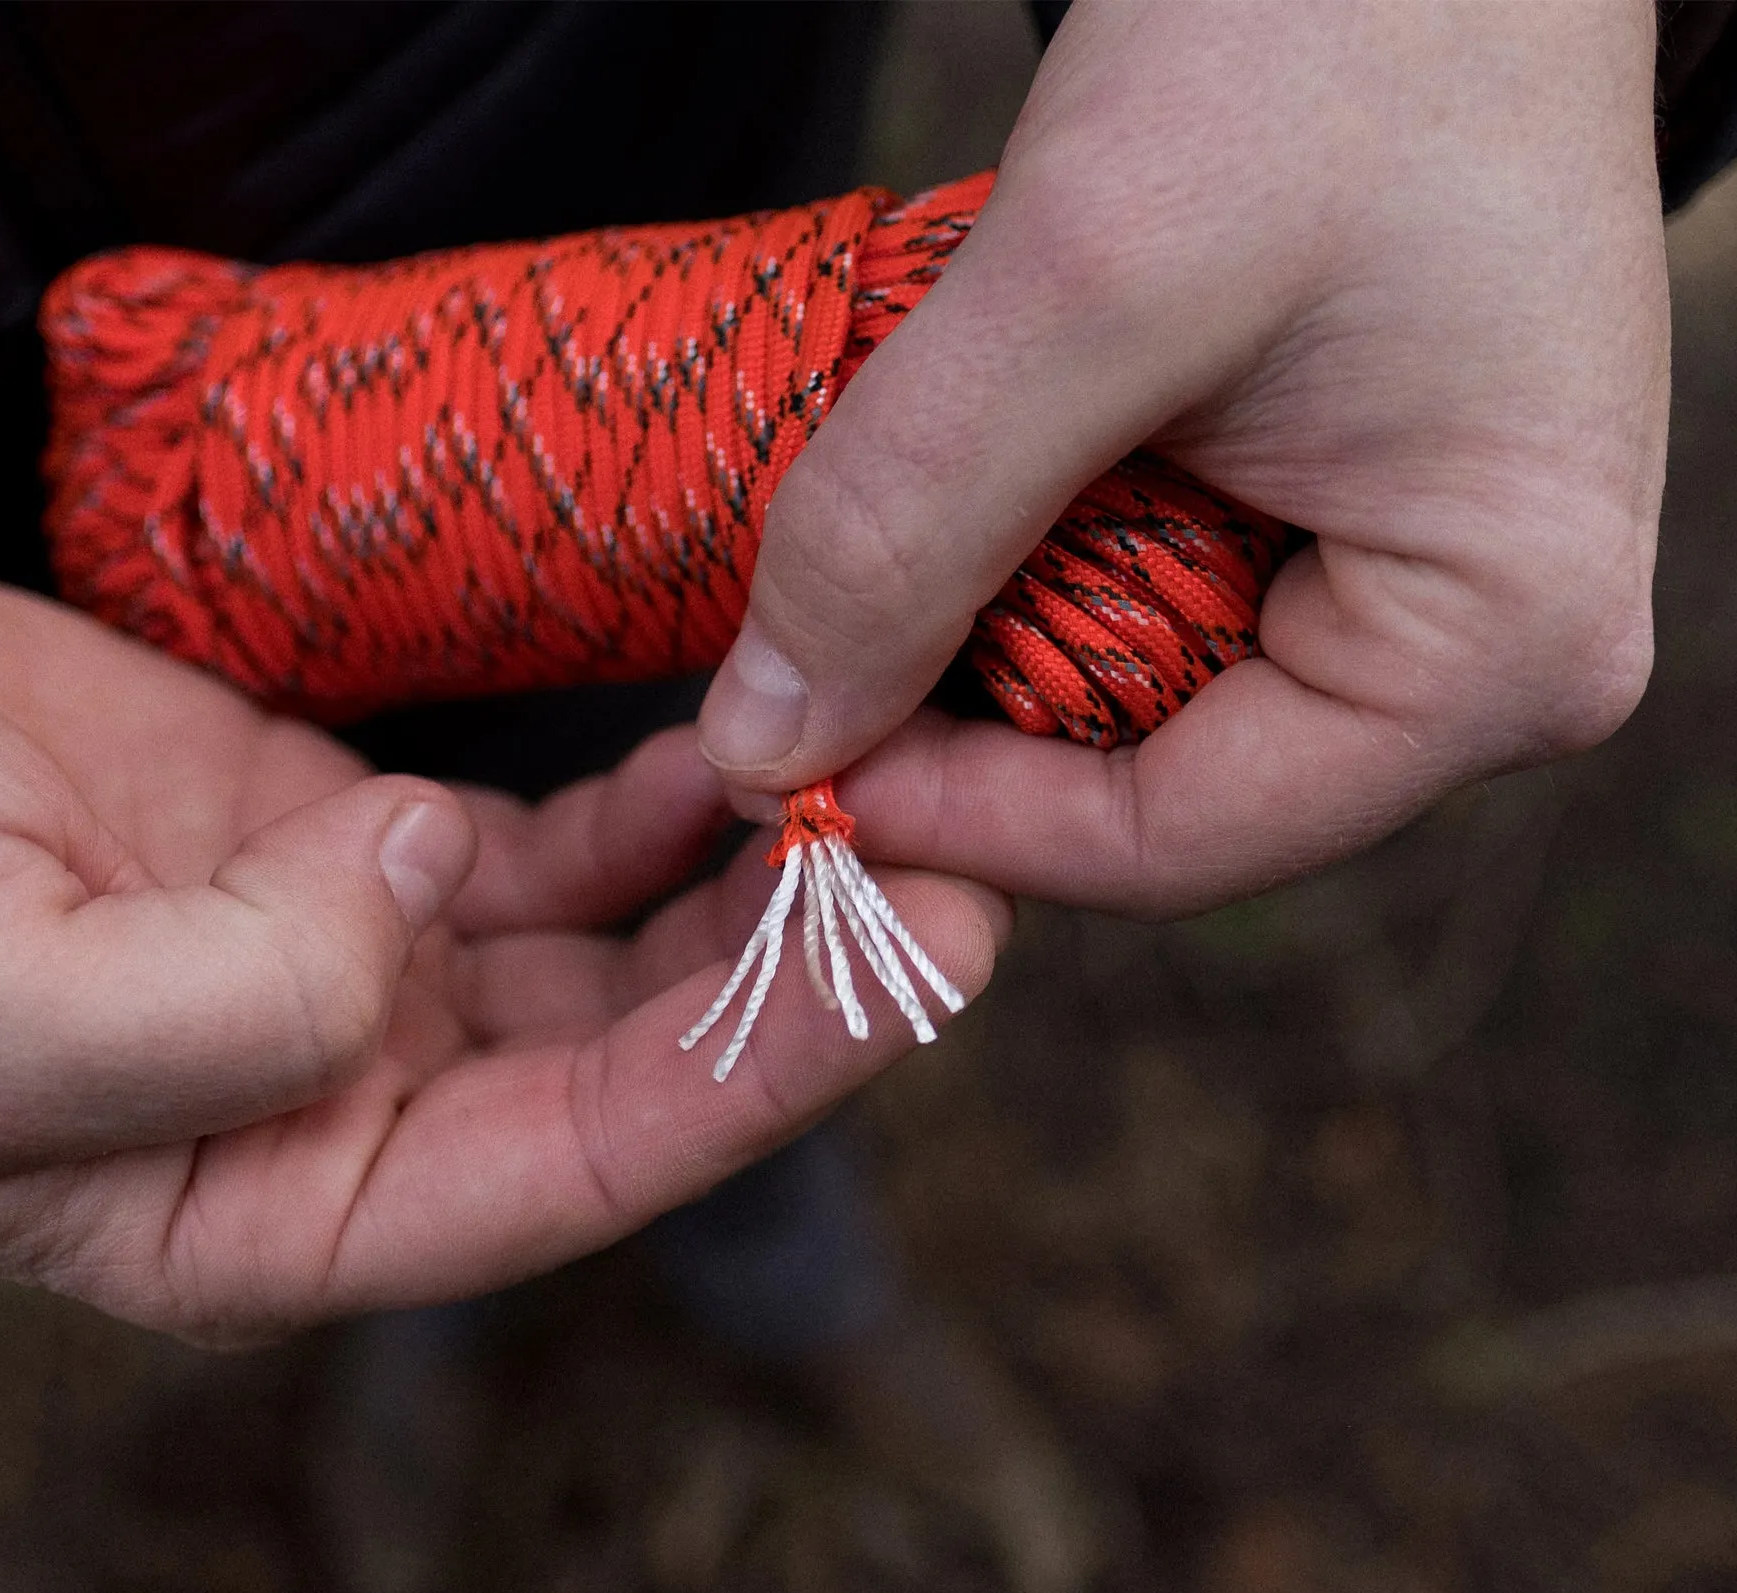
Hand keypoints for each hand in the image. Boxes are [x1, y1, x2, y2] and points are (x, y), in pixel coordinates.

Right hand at [0, 575, 1004, 1344]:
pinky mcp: (367, 850)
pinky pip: (561, 844)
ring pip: (622, 950)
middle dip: (805, 969)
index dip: (766, 1067)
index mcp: (296, 1211)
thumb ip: (228, 1011)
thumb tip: (426, 885)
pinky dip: (661, 805)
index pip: (589, 1162)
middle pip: (640, 1057)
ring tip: (890, 789)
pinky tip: (746, 752)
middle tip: (963, 858)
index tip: (920, 958)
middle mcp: (368, 1107)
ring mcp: (381, 972)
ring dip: (759, 881)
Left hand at [699, 0, 1668, 915]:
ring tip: (873, 558)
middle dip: (964, 736)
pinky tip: (970, 503)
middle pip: (1151, 796)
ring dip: (985, 653)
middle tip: (795, 665)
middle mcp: (1488, 667)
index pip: (1169, 843)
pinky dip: (1038, 578)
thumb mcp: (1092, 275)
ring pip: (1137, 715)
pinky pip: (1162, 619)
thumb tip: (759, 746)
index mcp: (1500, 653)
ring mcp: (1420, 605)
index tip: (781, 758)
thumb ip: (908, 522)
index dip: (957, 821)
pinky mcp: (1354, 540)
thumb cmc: (1342, 23)